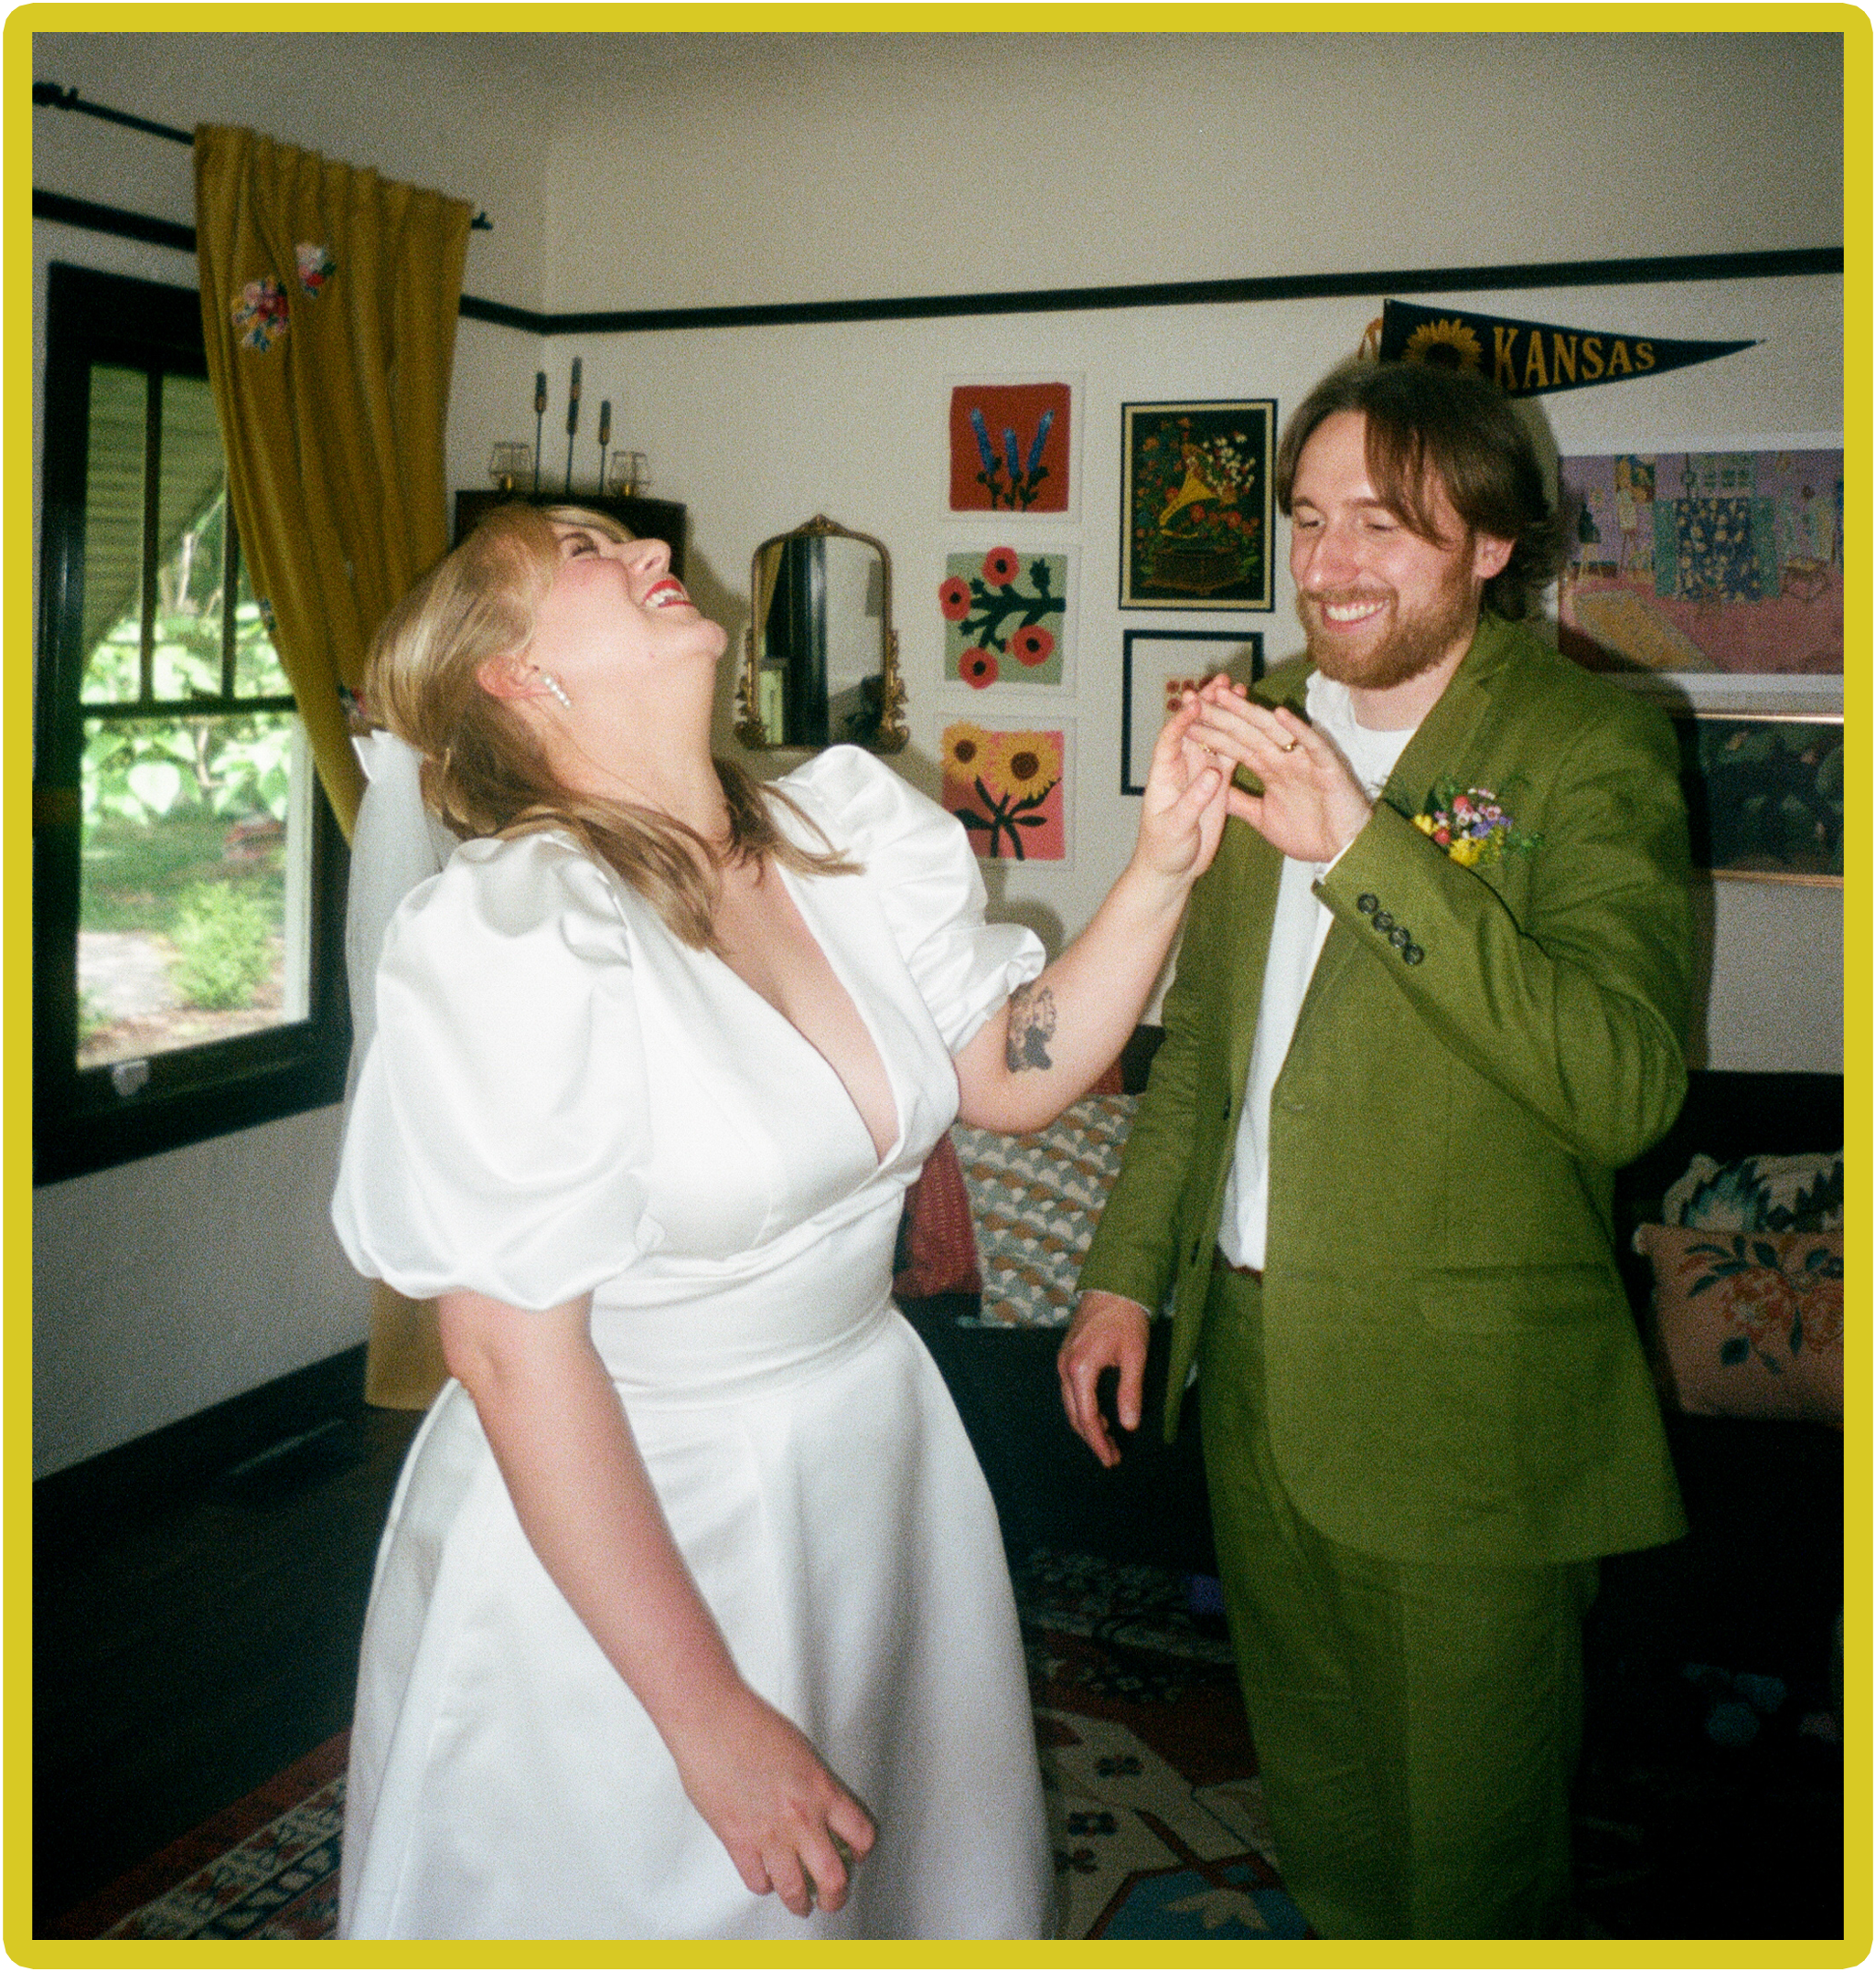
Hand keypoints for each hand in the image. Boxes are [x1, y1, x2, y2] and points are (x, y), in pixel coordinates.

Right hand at [671, 1685, 876, 1918]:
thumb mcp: (800, 1750)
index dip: (862, 1851)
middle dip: (836, 1896)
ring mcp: (769, 1834)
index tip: (857, 1856)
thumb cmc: (751, 1723)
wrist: (713, 1719)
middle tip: (832, 1898)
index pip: (860, 1833)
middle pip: (833, 1878)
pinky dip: (764, 1885)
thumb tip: (817, 1807)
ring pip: (795, 1890)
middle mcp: (801, 1817)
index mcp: (821, 1789)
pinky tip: (765, 1878)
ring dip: (800, 1902)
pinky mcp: (737, 1842)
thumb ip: (812, 1784)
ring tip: (800, 1903)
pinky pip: (757, 1881)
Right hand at [1058, 1290, 1150, 1467]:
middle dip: (1093, 1439)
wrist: (1112, 1287)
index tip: (1112, 1459)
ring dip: (1087, 1425)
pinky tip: (1100, 1416)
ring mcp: (1062, 1362)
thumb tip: (1129, 1425)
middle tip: (1112, 1457)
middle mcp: (1065, 1367)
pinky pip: (1070, 1392)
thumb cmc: (1126, 1319)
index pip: (1087, 1417)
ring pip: (1070, 1405)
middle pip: (1074, 1415)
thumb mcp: (1134, 1356)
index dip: (1099, 1442)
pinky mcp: (1066, 1357)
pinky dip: (1083, 1409)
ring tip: (1109, 1441)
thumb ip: (1130, 1392)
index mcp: (1080, 1368)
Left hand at [1129, 691, 1230, 888]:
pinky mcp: (1218, 786)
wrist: (1172, 870)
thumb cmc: (1164, 851)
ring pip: (1214, 738)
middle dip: (1206, 706)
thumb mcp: (1177, 828)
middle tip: (1220, 683)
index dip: (1182, 721)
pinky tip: (1252, 721)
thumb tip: (1212, 776)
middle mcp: (1182, 769)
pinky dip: (1239, 738)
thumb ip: (1193, 801)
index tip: (1196, 704)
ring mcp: (1201, 775)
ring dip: (1225, 715)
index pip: (1171, 740)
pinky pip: (1229, 756)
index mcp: (1165, 775)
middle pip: (1194, 730)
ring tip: (1239, 690)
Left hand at [1189, 683, 1372, 863]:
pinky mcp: (1327, 768)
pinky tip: (1279, 714)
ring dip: (1249, 713)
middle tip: (1194, 697)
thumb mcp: (1261, 818)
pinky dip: (1296, 730)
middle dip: (1220, 715)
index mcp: (1269, 769)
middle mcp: (1284, 759)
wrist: (1343, 853)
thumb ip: (1240, 802)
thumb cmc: (1309, 834)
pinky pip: (1310, 745)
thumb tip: (1214, 789)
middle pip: (1246, 732)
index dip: (1211, 732)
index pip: (1234, 745)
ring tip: (1225, 695)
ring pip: (1272, 731)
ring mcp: (1304, 761)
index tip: (1185, 718)